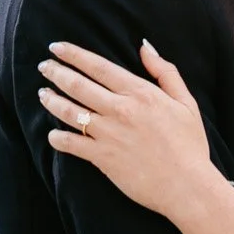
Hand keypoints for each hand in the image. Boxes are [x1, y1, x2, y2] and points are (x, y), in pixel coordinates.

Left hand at [39, 39, 212, 217]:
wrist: (187, 186)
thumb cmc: (190, 145)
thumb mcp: (186, 102)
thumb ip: (165, 72)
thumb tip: (144, 47)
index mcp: (140, 93)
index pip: (98, 66)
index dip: (73, 54)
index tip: (57, 48)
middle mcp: (120, 109)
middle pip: (78, 84)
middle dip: (56, 72)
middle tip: (43, 66)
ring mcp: (109, 134)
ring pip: (69, 111)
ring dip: (51, 101)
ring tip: (43, 94)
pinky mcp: (102, 158)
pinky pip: (70, 144)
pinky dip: (57, 138)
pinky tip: (52, 135)